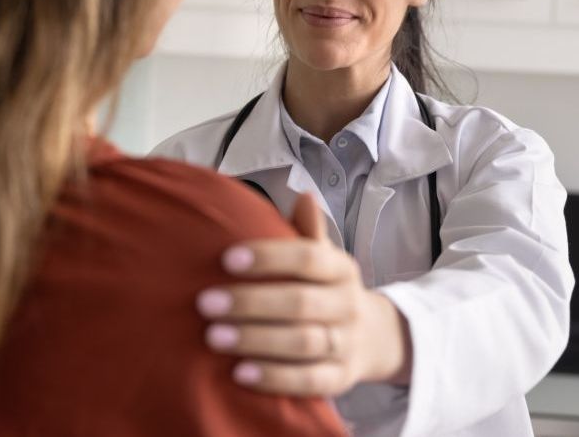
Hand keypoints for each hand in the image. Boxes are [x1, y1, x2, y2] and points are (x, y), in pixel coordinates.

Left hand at [196, 193, 411, 395]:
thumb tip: (302, 196)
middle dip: (251, 302)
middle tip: (206, 303)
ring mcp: (346, 344)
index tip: (226, 259)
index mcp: (342, 269)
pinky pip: (309, 382)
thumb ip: (308, 233)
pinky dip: (275, 378)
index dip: (269, 257)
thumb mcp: (323, 260)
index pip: (309, 258)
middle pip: (301, 303)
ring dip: (256, 339)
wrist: (372, 338)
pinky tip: (240, 373)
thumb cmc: (327, 291)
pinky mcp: (339, 379)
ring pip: (303, 343)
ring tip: (214, 336)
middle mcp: (348, 305)